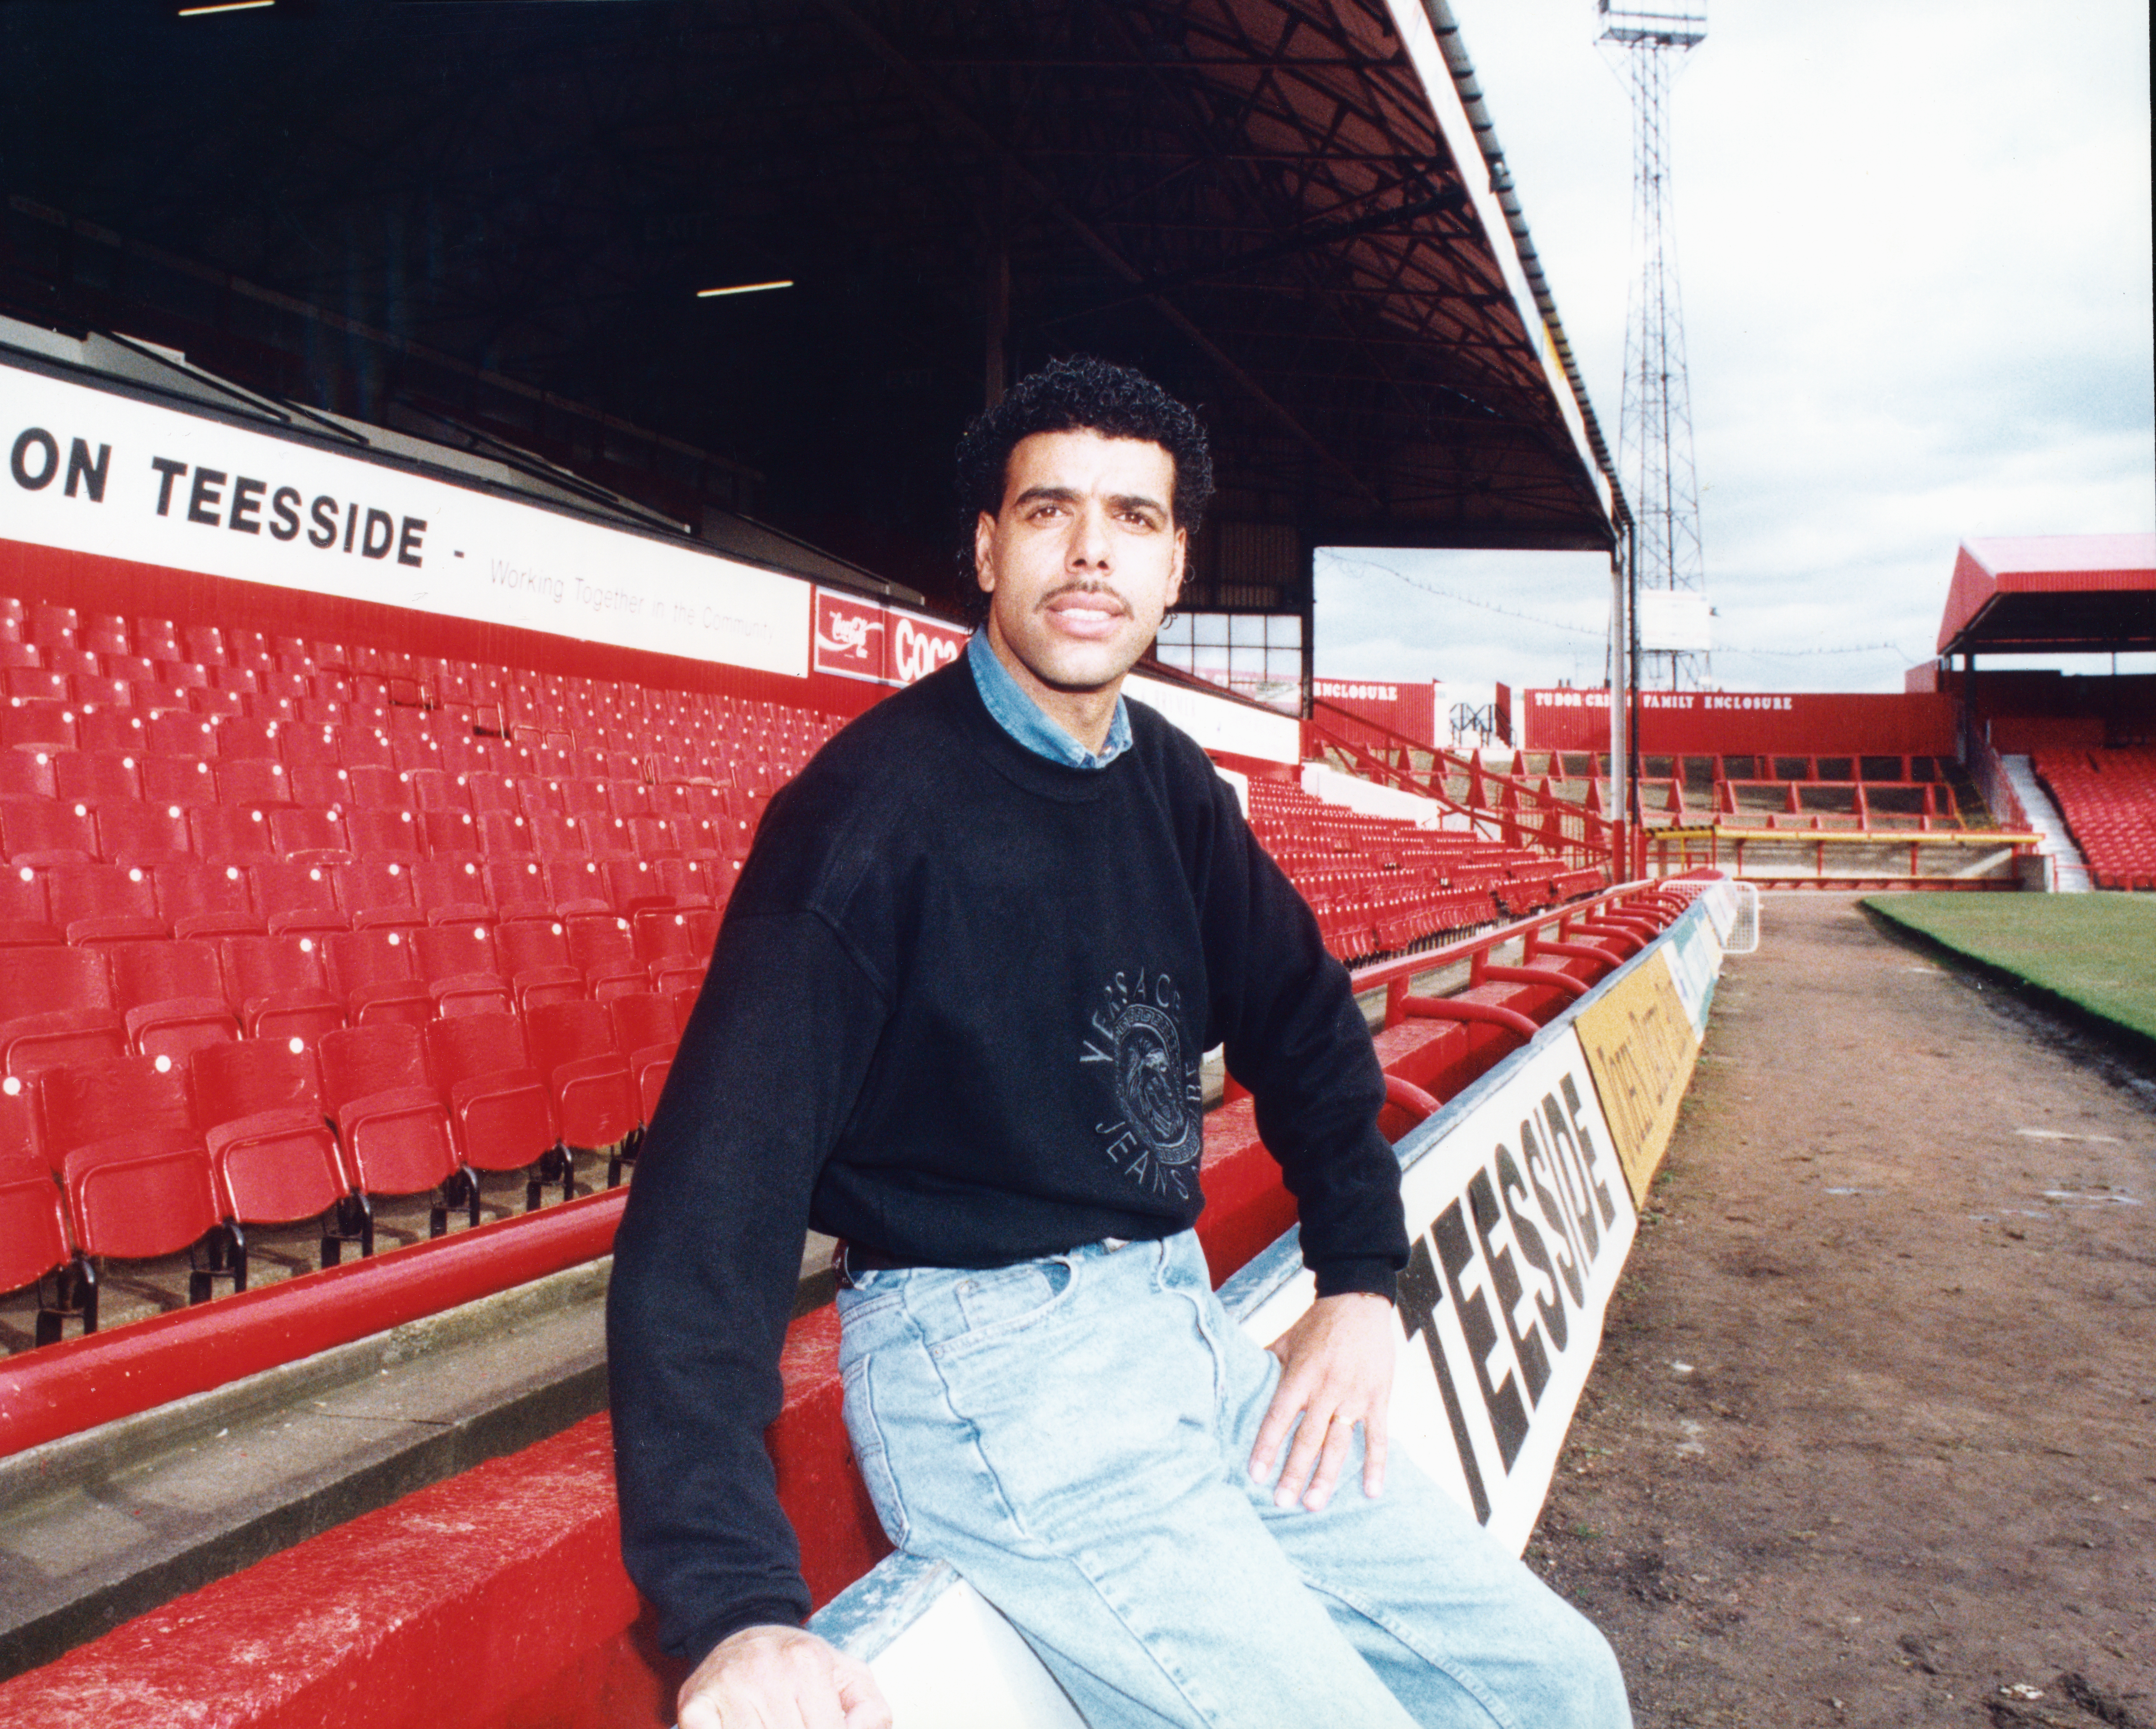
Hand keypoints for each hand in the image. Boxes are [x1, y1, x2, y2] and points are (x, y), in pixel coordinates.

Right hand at [677, 1623, 891, 1728]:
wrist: (742, 1631)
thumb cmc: (801, 1664)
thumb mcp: (848, 1676)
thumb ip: (870, 1711)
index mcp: (808, 1662)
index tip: (818, 1725)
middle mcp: (766, 1671)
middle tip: (797, 1723)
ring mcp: (727, 1689)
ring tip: (772, 1723)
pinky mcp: (694, 1707)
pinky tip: (740, 1726)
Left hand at [1248, 1291, 1395, 1512]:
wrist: (1359, 1300)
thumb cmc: (1317, 1323)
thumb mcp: (1285, 1340)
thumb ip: (1266, 1365)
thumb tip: (1237, 1380)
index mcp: (1299, 1375)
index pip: (1279, 1417)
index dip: (1266, 1446)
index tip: (1255, 1474)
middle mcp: (1325, 1389)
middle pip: (1307, 1438)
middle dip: (1294, 1472)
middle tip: (1283, 1502)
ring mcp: (1353, 1395)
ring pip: (1338, 1443)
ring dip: (1326, 1476)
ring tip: (1313, 1504)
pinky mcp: (1378, 1397)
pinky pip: (1377, 1437)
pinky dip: (1376, 1465)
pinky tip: (1371, 1492)